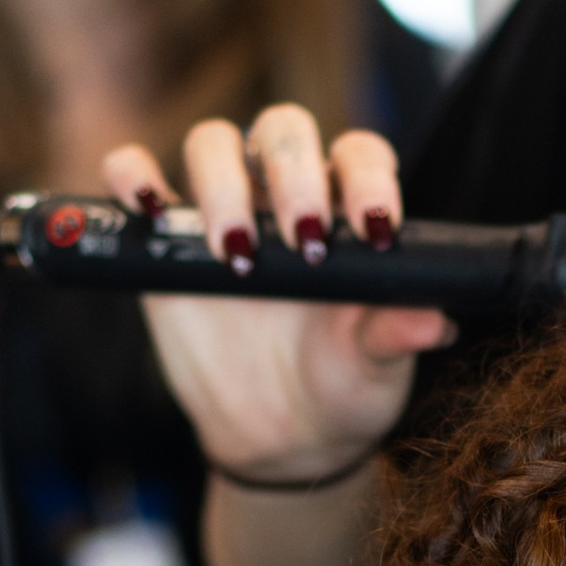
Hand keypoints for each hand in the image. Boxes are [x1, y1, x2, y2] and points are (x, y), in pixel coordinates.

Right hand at [106, 106, 454, 478]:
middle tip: (304, 242)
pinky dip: (132, 174)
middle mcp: (285, 192)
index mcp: (347, 208)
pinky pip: (136, 174)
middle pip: (284, 131)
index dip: (369, 178)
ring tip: (234, 249)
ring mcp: (223, 206)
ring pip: (212, 142)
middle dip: (294, 172)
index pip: (361, 157)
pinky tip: (146, 204)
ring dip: (221, 181)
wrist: (283, 434)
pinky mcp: (165, 236)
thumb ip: (394, 335)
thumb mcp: (374, 367)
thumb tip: (433, 323)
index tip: (375, 229)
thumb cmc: (343, 384)